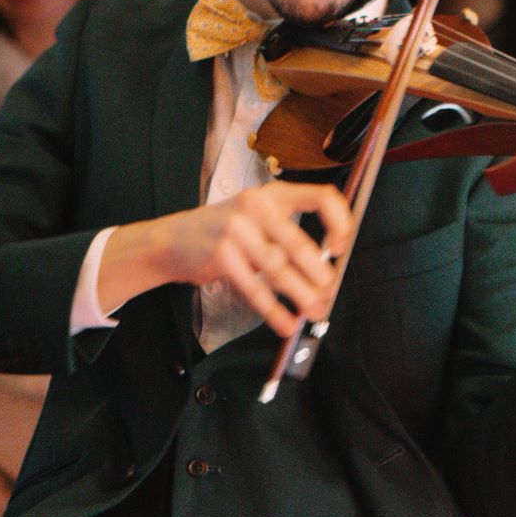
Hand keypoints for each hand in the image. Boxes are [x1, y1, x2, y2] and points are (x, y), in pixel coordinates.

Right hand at [98, 181, 353, 338]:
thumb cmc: (225, 230)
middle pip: (301, 245)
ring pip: (280, 270)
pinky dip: (275, 310)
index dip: (340, 223)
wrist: (173, 239)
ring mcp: (236, 229)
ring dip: (302, 296)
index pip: (322, 197)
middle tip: (328, 294)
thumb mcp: (257, 218)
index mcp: (273, 194)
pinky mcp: (221, 255)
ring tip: (314, 312)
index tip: (341, 247)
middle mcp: (256, 206)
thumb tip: (325, 270)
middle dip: (320, 277)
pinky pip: (256, 289)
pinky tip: (286, 322)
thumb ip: (288, 235)